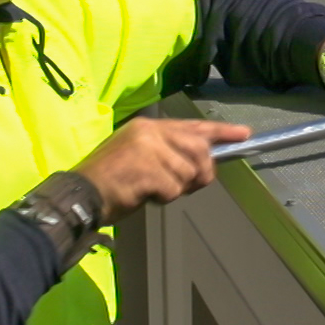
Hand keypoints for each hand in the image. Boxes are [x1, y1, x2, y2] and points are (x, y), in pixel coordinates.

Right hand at [72, 117, 251, 222]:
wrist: (81, 194)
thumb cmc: (112, 180)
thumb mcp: (141, 156)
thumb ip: (169, 154)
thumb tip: (203, 164)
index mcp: (149, 126)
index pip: (192, 126)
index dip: (221, 131)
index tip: (243, 134)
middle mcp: (150, 132)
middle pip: (199, 151)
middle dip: (200, 174)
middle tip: (187, 187)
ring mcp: (148, 149)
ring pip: (187, 174)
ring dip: (174, 190)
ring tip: (149, 189)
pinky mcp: (147, 170)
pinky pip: (173, 190)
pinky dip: (161, 198)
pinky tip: (142, 195)